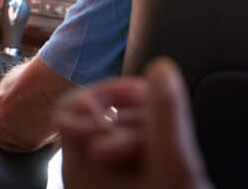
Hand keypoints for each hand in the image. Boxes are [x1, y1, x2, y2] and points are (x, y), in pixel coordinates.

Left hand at [52, 59, 211, 188]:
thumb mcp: (173, 164)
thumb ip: (165, 113)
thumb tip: (161, 69)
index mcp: (79, 161)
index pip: (74, 104)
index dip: (110, 92)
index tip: (144, 93)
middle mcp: (78, 177)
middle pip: (97, 122)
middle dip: (136, 118)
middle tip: (166, 131)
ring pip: (113, 146)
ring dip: (145, 141)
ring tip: (171, 159)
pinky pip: (121, 170)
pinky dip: (145, 161)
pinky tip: (168, 173)